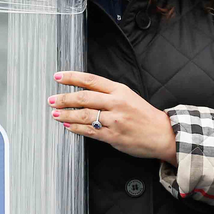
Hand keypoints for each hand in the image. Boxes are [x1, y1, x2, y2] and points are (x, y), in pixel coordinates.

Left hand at [50, 71, 177, 163]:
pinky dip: (76, 128)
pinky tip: (68, 125)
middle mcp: (116, 103)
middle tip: (51, 100)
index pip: (90, 80)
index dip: (71, 77)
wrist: (163, 134)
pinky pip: (89, 131)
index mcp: (119, 90)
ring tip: (55, 114)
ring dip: (66, 114)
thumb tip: (82, 91)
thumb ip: (107, 93)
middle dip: (64, 98)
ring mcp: (114, 120)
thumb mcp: (127, 96)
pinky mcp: (113, 136)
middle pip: (84, 97)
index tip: (57, 77)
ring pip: (84, 115)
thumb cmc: (144, 115)